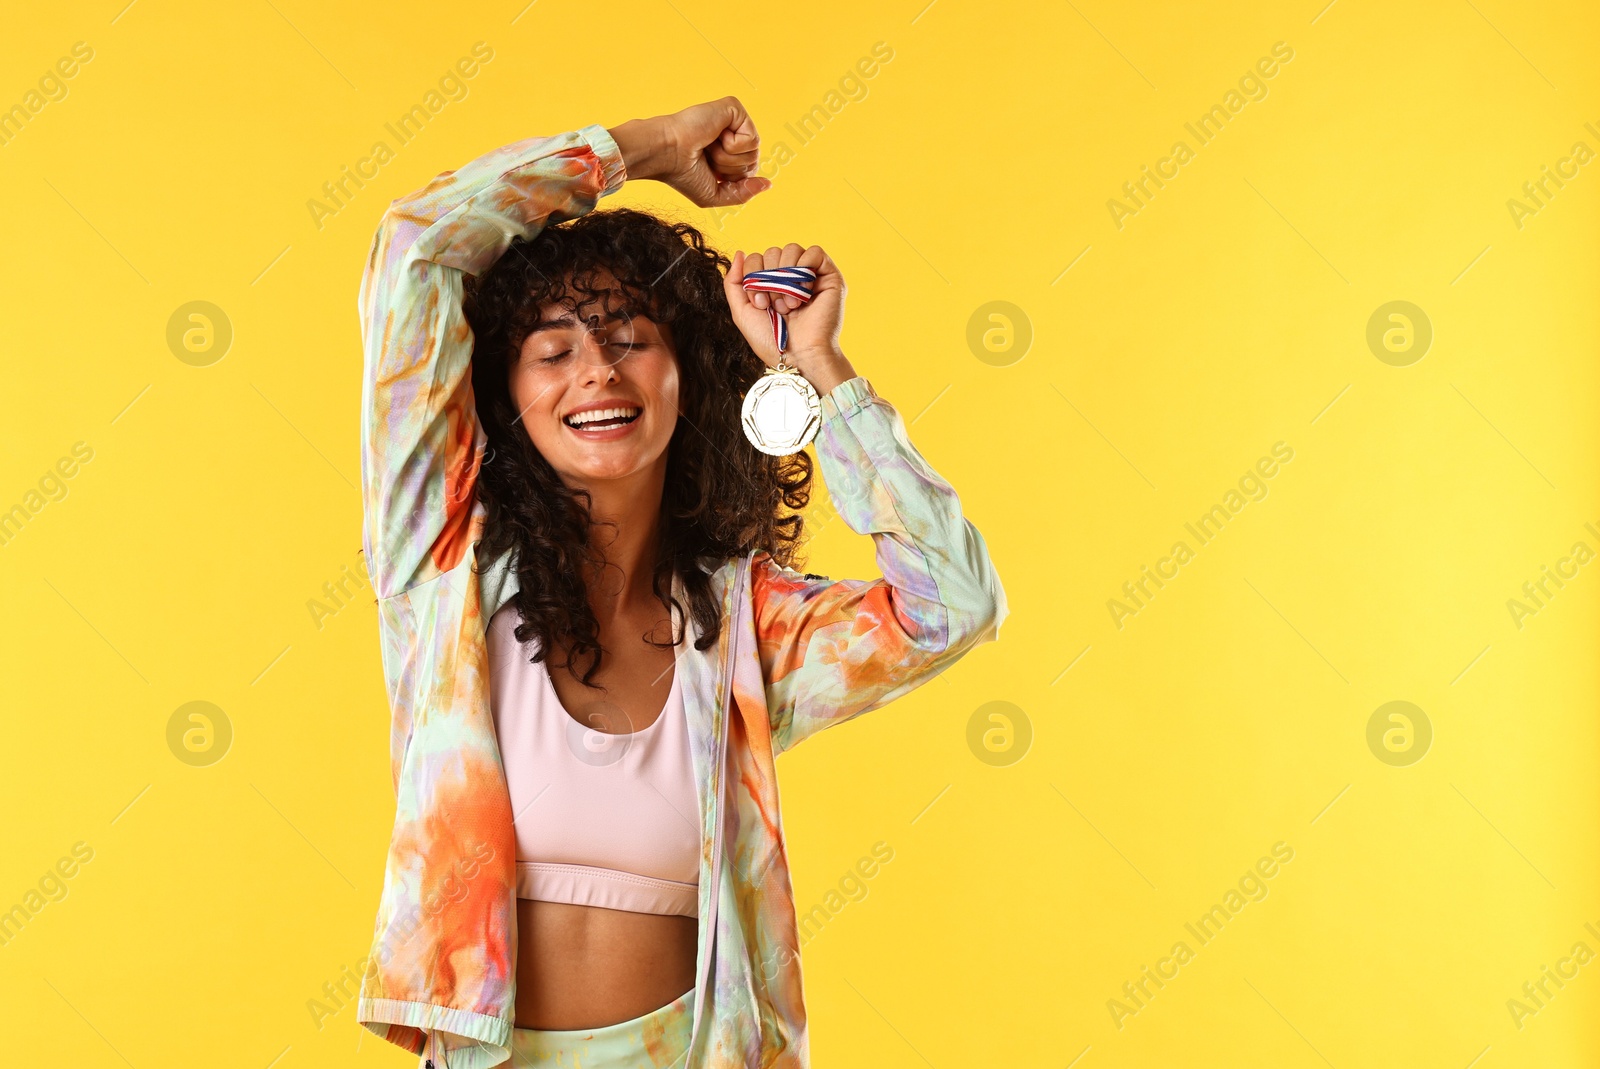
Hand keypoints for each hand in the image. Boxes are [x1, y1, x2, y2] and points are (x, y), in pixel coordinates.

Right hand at [609, 96, 771, 207]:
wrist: (667, 154)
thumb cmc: (684, 174)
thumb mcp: (716, 194)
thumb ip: (743, 193)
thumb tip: (768, 184)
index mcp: (728, 153)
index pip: (750, 172)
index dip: (731, 180)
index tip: (708, 171)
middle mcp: (733, 136)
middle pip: (754, 163)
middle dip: (730, 169)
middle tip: (706, 157)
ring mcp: (734, 121)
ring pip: (754, 152)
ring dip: (728, 158)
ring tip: (707, 146)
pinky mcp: (734, 108)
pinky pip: (752, 138)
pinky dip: (732, 145)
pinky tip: (714, 135)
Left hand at [723, 243, 855, 394]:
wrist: (799, 356)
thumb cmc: (771, 341)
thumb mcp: (742, 312)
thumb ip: (734, 282)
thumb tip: (739, 252)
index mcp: (771, 283)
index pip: (756, 258)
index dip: (753, 276)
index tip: (760, 304)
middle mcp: (790, 276)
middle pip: (773, 251)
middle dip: (769, 280)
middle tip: (776, 307)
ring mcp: (810, 275)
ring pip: (792, 248)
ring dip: (786, 277)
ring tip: (791, 304)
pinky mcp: (829, 276)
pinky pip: (815, 251)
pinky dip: (805, 268)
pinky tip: (805, 292)